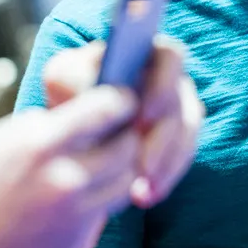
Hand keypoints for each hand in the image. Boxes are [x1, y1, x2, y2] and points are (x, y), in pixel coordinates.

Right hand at [0, 85, 141, 247]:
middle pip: (127, 145)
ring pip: (127, 179)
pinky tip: (90, 192)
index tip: (120, 100)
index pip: (106, 109)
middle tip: (119, 132)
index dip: (120, 101)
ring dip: (122, 168)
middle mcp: (64, 177)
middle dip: (126, 135)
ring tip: (104, 164)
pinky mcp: (79, 239)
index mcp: (39, 144)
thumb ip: (37, 127)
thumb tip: (68, 114)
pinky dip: (107, 197)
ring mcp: (75, 211)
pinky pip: (109, 208)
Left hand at [43, 38, 204, 208]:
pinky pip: (182, 157)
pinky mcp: (180, 136)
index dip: (163, 88)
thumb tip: (101, 91)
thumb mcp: (62, 78)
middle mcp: (171, 76)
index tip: (141, 122)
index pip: (172, 56)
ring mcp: (179, 106)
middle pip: (182, 104)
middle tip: (141, 168)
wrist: (74, 125)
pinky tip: (143, 197)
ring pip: (185, 136)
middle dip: (163, 140)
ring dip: (165, 166)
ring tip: (139, 194)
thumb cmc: (69, 92)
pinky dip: (164, 178)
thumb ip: (76, 75)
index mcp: (147, 51)